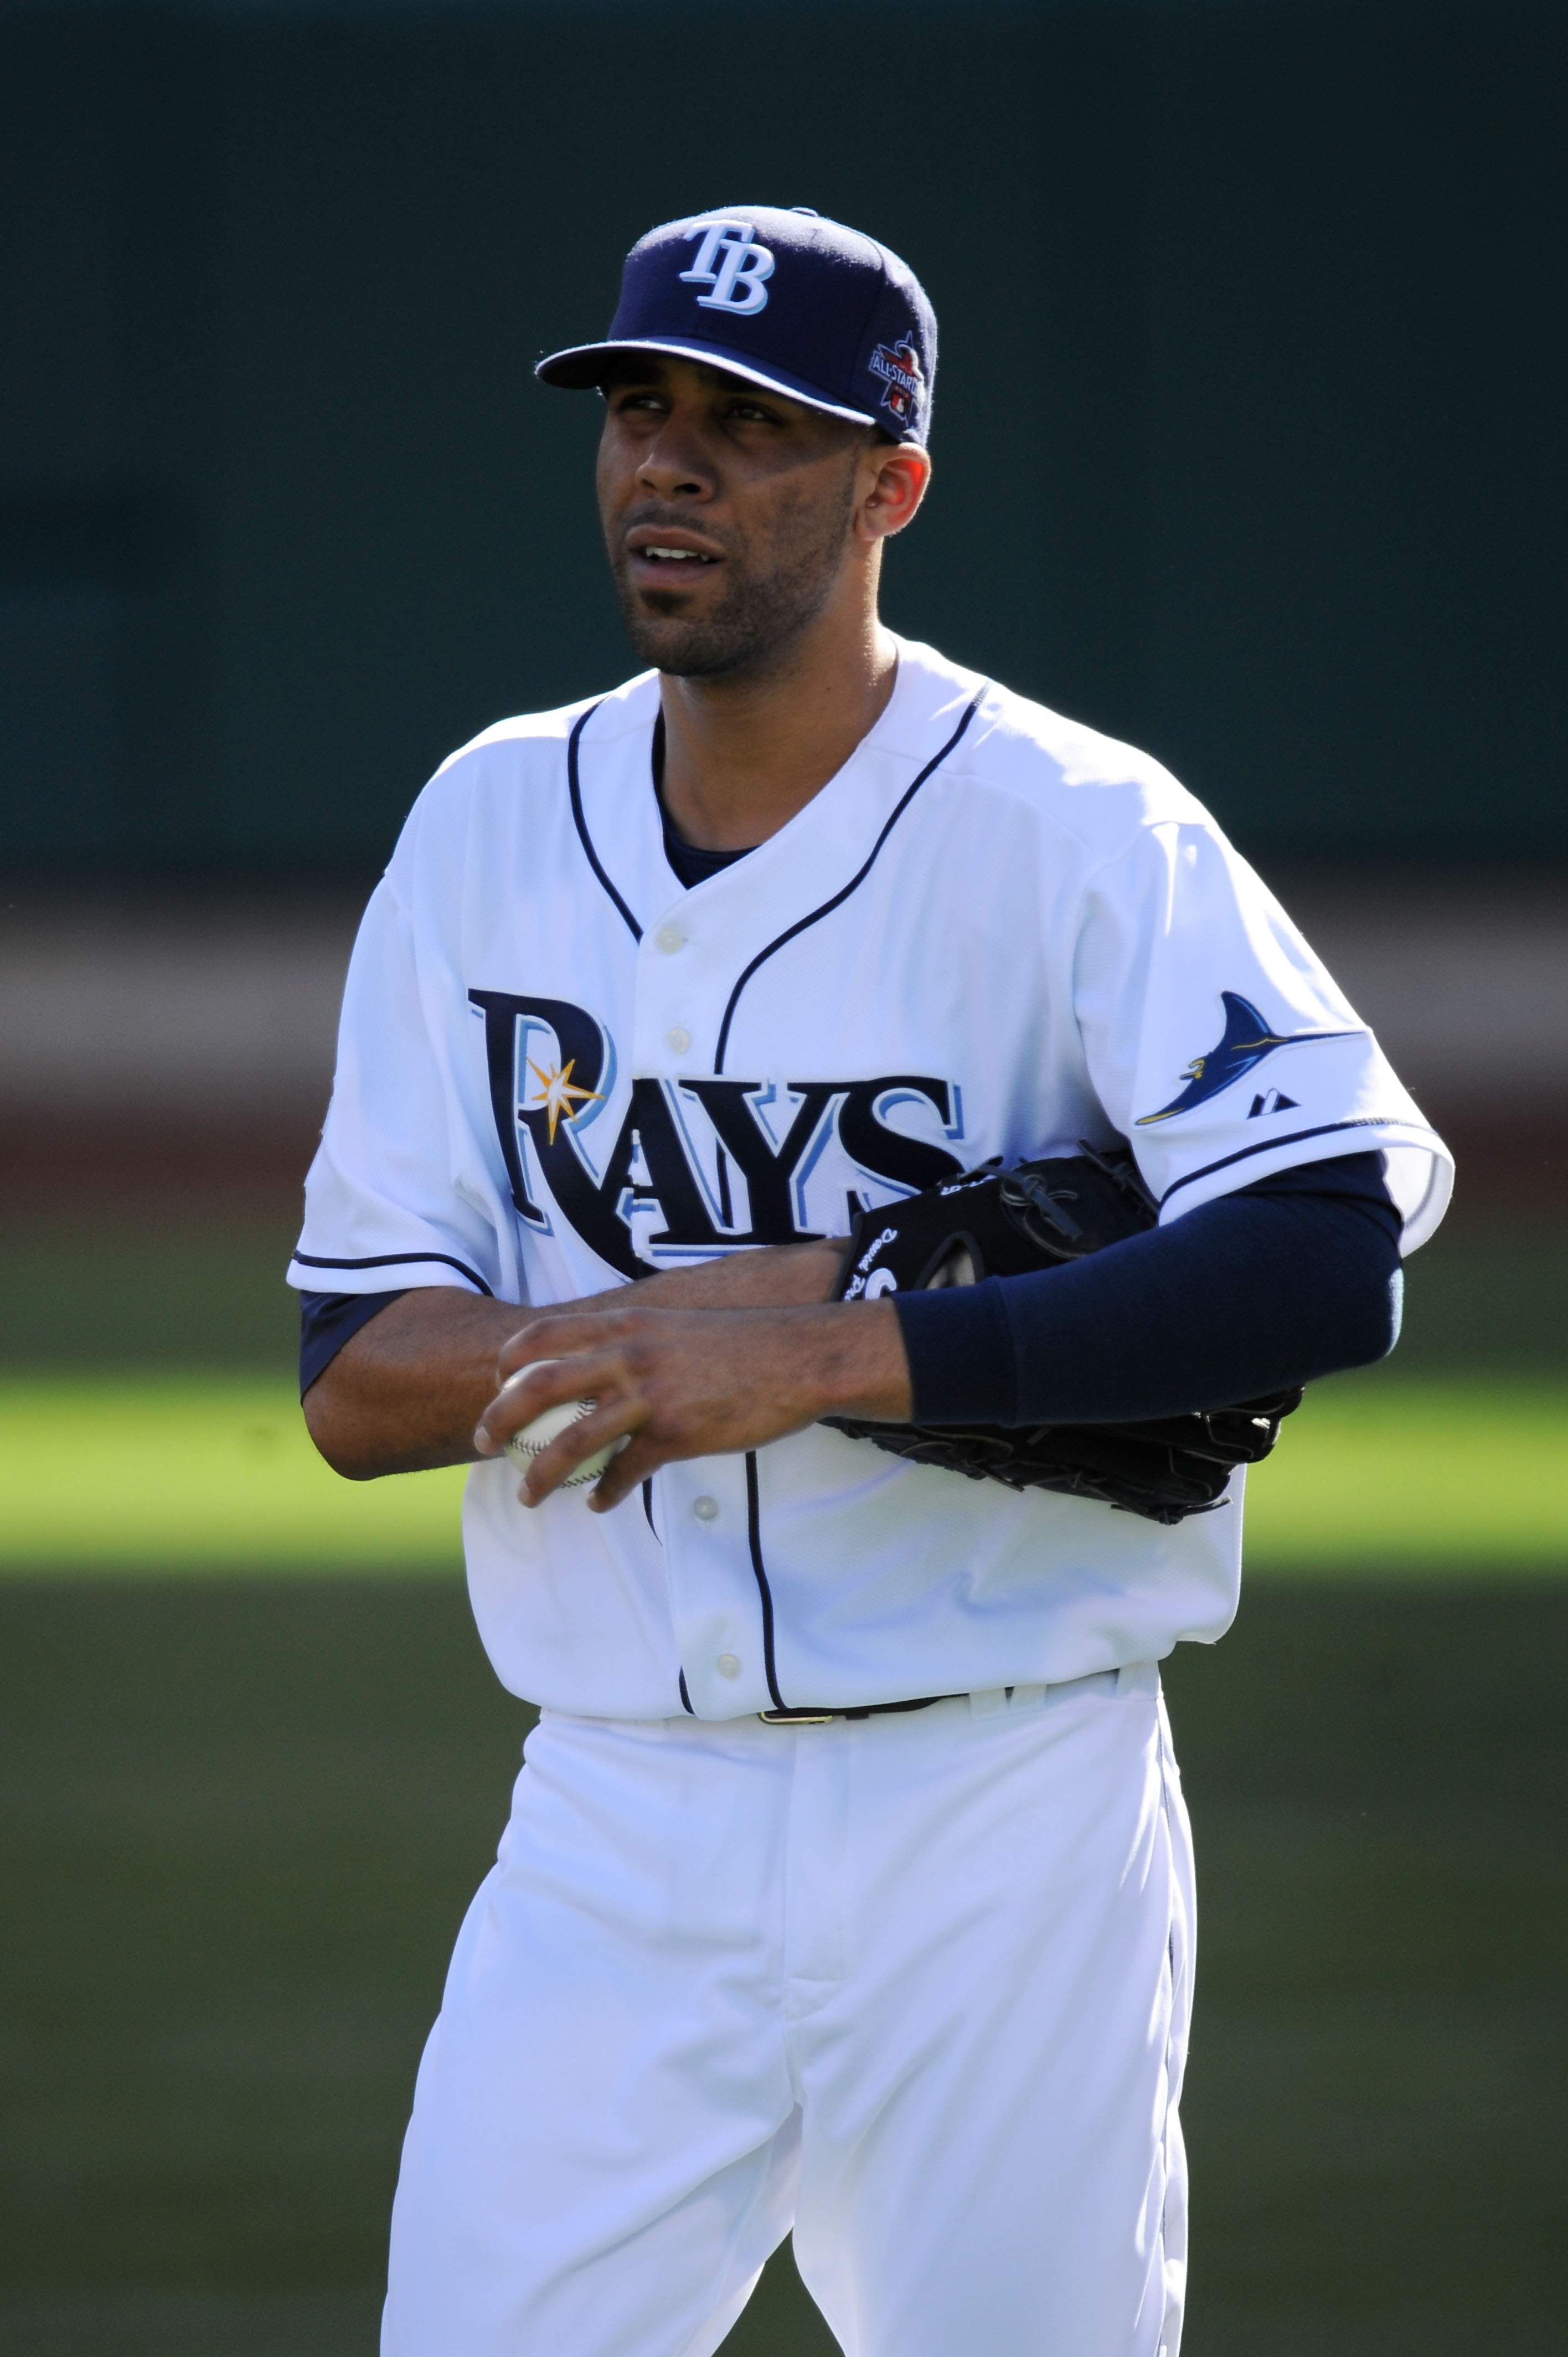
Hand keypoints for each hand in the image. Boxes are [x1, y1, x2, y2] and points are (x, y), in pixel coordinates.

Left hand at [473, 1297, 912, 1512]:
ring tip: (527, 1496)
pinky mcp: (676, 1435)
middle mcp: (629, 1356)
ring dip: (540, 1474)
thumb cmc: (745, 1343)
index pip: (545, 1334)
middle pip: (539, 1387)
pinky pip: (624, 1472)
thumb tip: (610, 1362)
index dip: (510, 1359)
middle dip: (500, 1418)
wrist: (801, 1357)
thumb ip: (639, 1341)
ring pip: (570, 1440)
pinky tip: (600, 1504)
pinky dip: (604, 1493)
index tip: (496, 1380)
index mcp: (628, 1324)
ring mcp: (650, 1397)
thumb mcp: (679, 1326)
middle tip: (482, 1442)